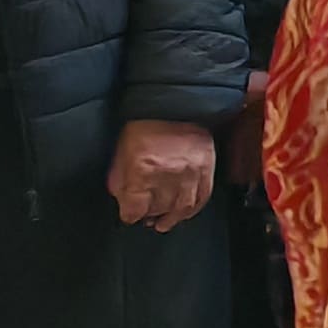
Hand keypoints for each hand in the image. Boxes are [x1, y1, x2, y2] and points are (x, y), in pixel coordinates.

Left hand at [108, 117, 217, 232]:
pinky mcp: (207, 167)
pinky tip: (185, 212)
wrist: (173, 104)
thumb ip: (120, 180)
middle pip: (158, 209)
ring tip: (164, 223)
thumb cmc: (143, 126)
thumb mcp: (121, 153)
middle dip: (149, 216)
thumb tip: (124, 202)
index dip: (130, 215)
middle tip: (146, 218)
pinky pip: (203, 196)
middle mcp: (169, 174)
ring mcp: (191, 171)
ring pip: (182, 207)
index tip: (129, 216)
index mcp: (142, 170)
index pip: (135, 208)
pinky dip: (194, 208)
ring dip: (172, 219)